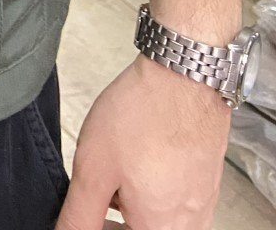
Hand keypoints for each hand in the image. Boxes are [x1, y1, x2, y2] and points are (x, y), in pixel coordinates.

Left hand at [57, 54, 230, 228]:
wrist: (184, 74)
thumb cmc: (144, 115)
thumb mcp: (94, 169)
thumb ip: (79, 215)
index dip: (97, 223)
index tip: (89, 206)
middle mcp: (188, 226)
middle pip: (142, 229)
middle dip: (114, 216)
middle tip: (98, 188)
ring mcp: (202, 205)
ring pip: (158, 218)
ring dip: (132, 202)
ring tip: (117, 167)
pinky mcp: (207, 183)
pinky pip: (175, 200)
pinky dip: (152, 187)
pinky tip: (139, 158)